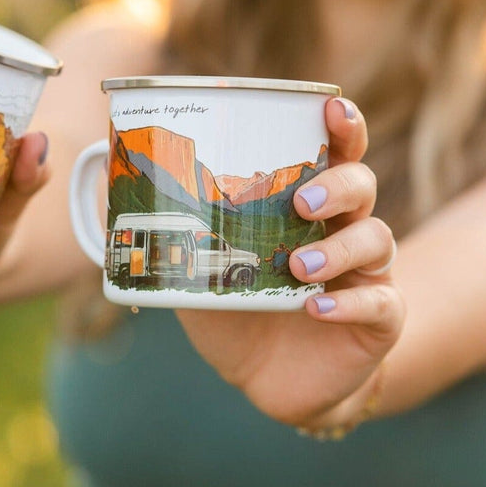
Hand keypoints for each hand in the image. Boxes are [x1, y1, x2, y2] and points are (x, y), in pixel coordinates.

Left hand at [175, 97, 404, 430]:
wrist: (267, 380)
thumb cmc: (236, 309)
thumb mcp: (195, 266)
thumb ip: (168, 226)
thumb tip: (105, 178)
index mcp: (307, 205)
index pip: (335, 153)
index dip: (342, 125)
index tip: (329, 106)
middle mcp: (343, 229)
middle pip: (362, 184)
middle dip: (338, 184)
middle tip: (300, 201)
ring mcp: (366, 273)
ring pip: (377, 238)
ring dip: (339, 247)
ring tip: (297, 266)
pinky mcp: (379, 318)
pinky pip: (380, 302)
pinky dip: (350, 303)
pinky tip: (316, 308)